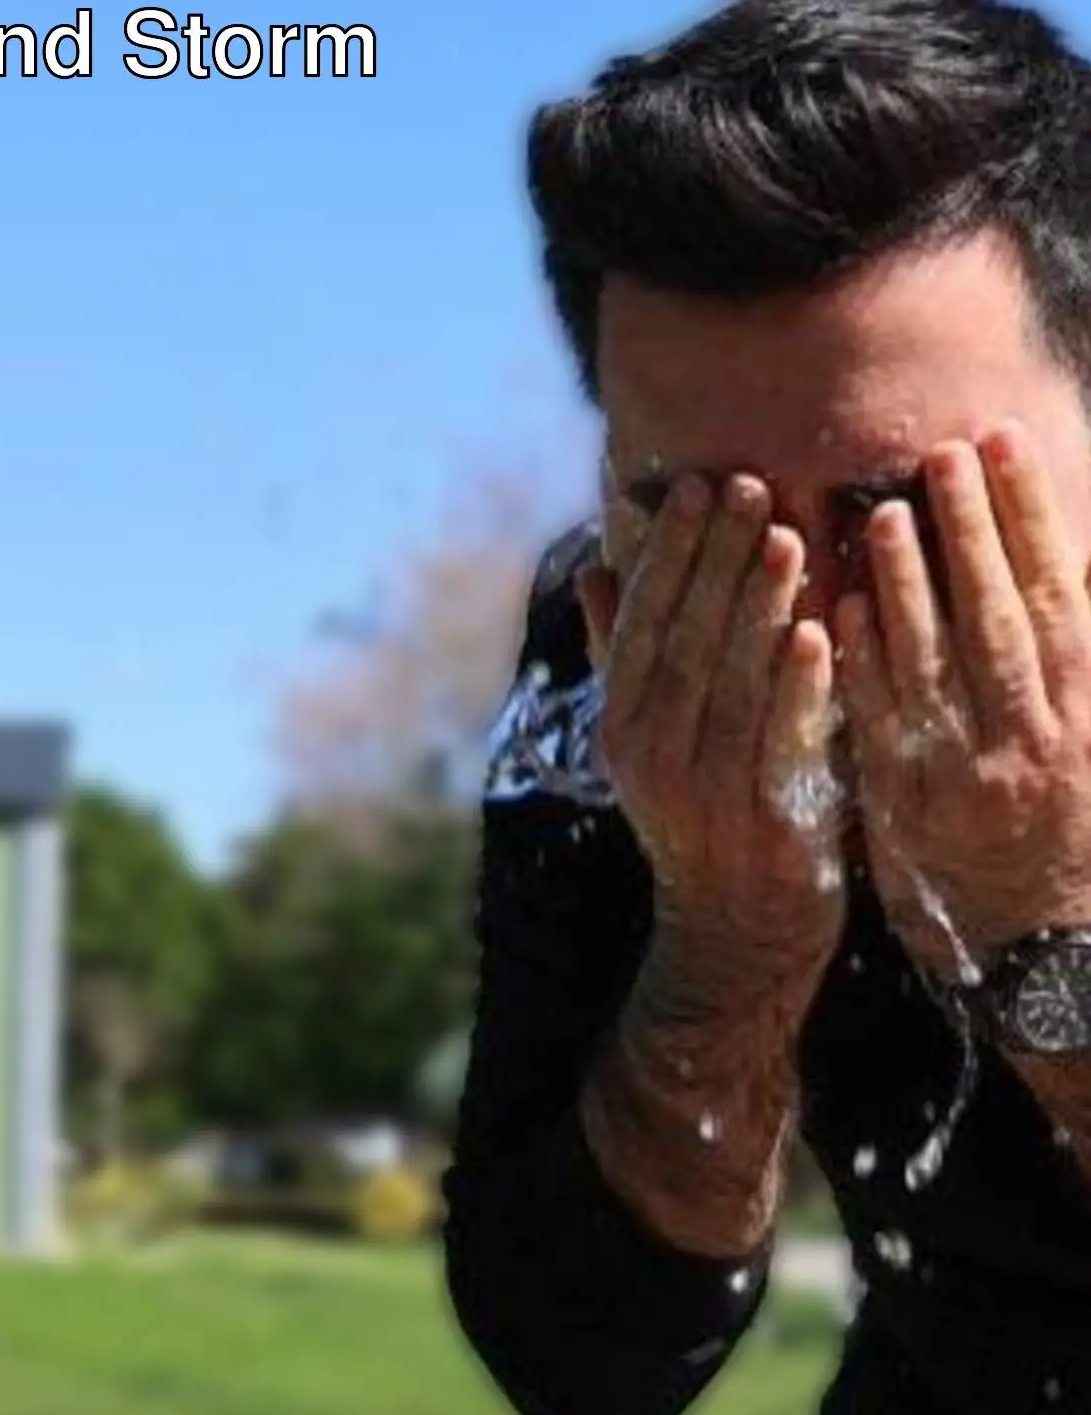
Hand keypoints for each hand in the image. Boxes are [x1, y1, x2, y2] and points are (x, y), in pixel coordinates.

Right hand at [579, 469, 846, 1002]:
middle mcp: (652, 755)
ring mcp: (706, 790)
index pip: (639, 624)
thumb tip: (597, 570)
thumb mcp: (645, 738)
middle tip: (749, 486)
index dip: (667, 554)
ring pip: (731, 682)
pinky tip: (817, 632)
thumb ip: (620, 653)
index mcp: (621, 727)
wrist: (734, 928)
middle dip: (717, 560)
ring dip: (759, 606)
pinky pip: (781, 740)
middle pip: (684, 640)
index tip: (695, 487)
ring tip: (788, 535)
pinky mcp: (764, 821)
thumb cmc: (698, 815)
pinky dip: (798, 686)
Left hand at [835, 423, 1090, 979]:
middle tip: (938, 454)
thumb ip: (1077, 652)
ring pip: (936, 665)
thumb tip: (1072, 560)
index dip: (1032, 517)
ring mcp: (969, 773)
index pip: (1061, 593)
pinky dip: (861, 670)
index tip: (1005, 443)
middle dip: (971, 532)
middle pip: (999, 617)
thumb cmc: (1074, 826)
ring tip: (877, 515)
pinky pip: (881, 728)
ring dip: (906, 588)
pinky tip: (836, 615)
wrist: (1042, 945)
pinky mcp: (910, 807)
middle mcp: (1034, 736)